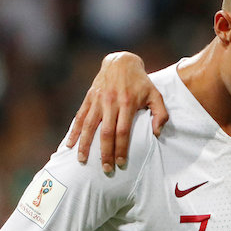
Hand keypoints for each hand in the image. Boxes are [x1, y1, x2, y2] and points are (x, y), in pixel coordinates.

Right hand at [65, 51, 167, 171]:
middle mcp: (111, 102)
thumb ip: (160, 114)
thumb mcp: (156, 95)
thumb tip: (157, 133)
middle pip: (105, 132)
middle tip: (105, 169)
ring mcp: (98, 100)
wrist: (121, 61)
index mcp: (127, 103)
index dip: (121, 148)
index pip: (123, 131)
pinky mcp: (89, 97)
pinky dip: (74, 131)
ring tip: (82, 160)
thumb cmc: (141, 82)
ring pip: (89, 125)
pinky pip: (80, 116)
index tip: (121, 163)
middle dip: (105, 152)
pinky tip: (70, 144)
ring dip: (85, 144)